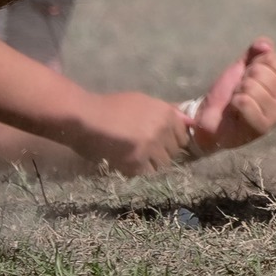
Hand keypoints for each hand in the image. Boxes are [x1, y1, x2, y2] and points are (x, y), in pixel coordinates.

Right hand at [77, 91, 191, 174]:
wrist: (87, 117)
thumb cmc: (113, 107)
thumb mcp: (143, 102)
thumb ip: (165, 113)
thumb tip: (188, 121)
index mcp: (166, 113)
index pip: (184, 136)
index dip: (172, 141)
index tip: (162, 143)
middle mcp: (162, 129)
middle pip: (174, 152)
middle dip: (162, 153)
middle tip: (145, 150)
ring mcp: (151, 147)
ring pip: (162, 165)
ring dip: (150, 164)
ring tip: (134, 156)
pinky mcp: (137, 162)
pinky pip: (146, 174)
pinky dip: (138, 171)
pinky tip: (126, 162)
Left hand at [188, 39, 275, 155]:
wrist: (213, 118)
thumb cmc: (232, 92)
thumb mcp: (243, 66)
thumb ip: (256, 52)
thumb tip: (265, 46)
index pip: (271, 59)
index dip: (253, 64)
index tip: (248, 77)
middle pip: (260, 72)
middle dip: (244, 79)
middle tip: (241, 92)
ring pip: (251, 87)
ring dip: (238, 92)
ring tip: (238, 103)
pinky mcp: (261, 128)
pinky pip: (244, 102)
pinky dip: (234, 103)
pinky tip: (235, 112)